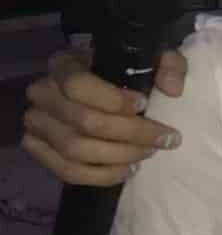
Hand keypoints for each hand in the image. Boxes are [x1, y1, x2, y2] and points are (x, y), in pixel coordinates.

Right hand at [21, 47, 186, 186]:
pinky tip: (127, 169)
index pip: (78, 85)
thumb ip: (169, 65)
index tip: (145, 104)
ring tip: (148, 152)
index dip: (113, 100)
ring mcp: (36, 123)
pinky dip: (101, 176)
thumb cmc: (126, 72)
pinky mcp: (39, 149)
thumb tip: (172, 90)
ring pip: (75, 150)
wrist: (104, 90)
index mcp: (64, 65)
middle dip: (132, 134)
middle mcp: (43, 93)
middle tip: (165, 139)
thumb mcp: (152, 58)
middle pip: (84, 122)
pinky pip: (67, 171)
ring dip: (119, 157)